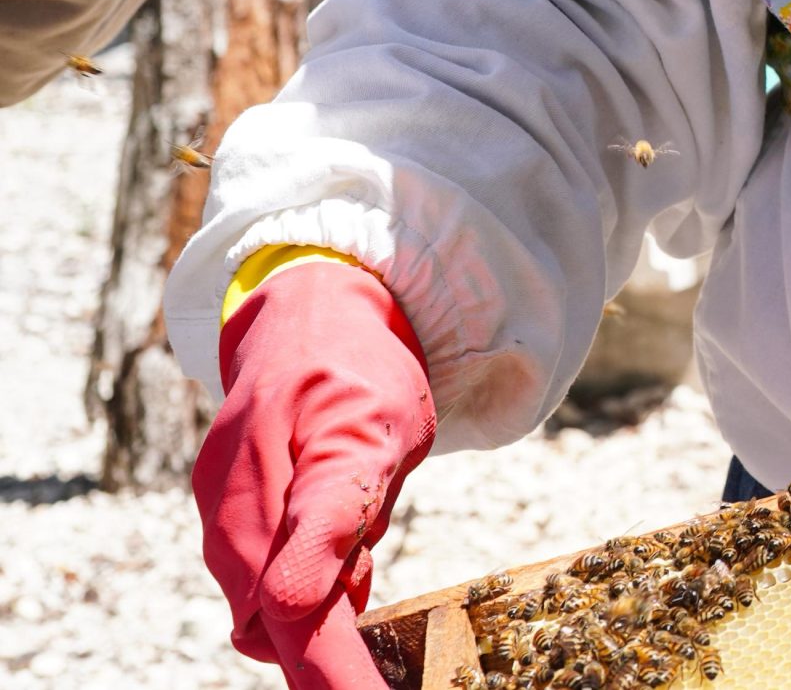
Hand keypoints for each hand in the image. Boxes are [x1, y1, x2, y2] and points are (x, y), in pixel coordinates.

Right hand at [195, 260, 435, 688]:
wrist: (307, 321)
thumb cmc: (363, 376)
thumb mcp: (392, 429)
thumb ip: (352, 510)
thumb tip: (302, 606)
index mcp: (320, 461)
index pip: (308, 579)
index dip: (325, 651)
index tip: (347, 688)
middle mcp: (250, 495)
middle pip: (273, 619)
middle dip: (323, 636)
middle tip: (367, 577)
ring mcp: (222, 507)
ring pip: (260, 603)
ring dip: (307, 600)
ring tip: (350, 537)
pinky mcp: (213, 511)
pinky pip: (249, 576)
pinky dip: (289, 577)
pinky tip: (320, 535)